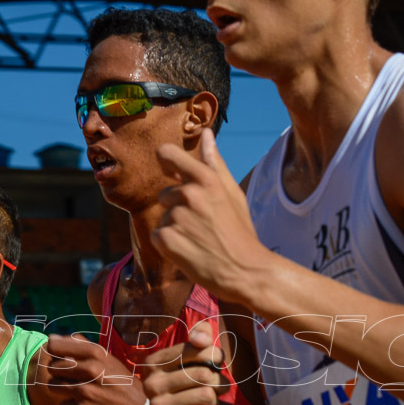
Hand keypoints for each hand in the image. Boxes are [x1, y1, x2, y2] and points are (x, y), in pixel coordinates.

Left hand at [44, 334, 146, 404]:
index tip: (60, 359)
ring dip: (63, 391)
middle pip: (52, 367)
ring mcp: (86, 390)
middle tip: (74, 380)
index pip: (54, 346)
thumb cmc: (122, 383)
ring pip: (53, 386)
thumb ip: (82, 346)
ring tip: (78, 393)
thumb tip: (52, 338)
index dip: (54, 354)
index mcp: (96, 353)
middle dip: (59, 374)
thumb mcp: (108, 359)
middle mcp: (90, 369)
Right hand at [142, 321, 228, 404]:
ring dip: (213, 399)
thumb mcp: (202, 354)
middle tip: (214, 386)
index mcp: (153, 362)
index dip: (214, 355)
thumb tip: (201, 339)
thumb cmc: (199, 382)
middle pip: (204, 375)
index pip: (195, 349)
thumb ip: (202, 334)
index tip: (216, 362)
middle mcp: (149, 384)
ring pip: (206, 396)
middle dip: (217, 381)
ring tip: (206, 402)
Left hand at [153, 129, 267, 304]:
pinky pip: (157, 236)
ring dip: (175, 229)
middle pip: (165, 195)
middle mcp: (188, 194)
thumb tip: (206, 133)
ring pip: (163, 217)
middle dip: (178, 208)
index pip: (166, 153)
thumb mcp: (232, 193)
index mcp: (205, 178)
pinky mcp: (166, 240)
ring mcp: (176, 217)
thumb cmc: (240, 231)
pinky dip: (169, 245)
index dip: (166, 162)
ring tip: (198, 240)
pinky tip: (189, 251)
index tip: (171, 174)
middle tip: (202, 225)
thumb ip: (215, 162)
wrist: (245, 271)